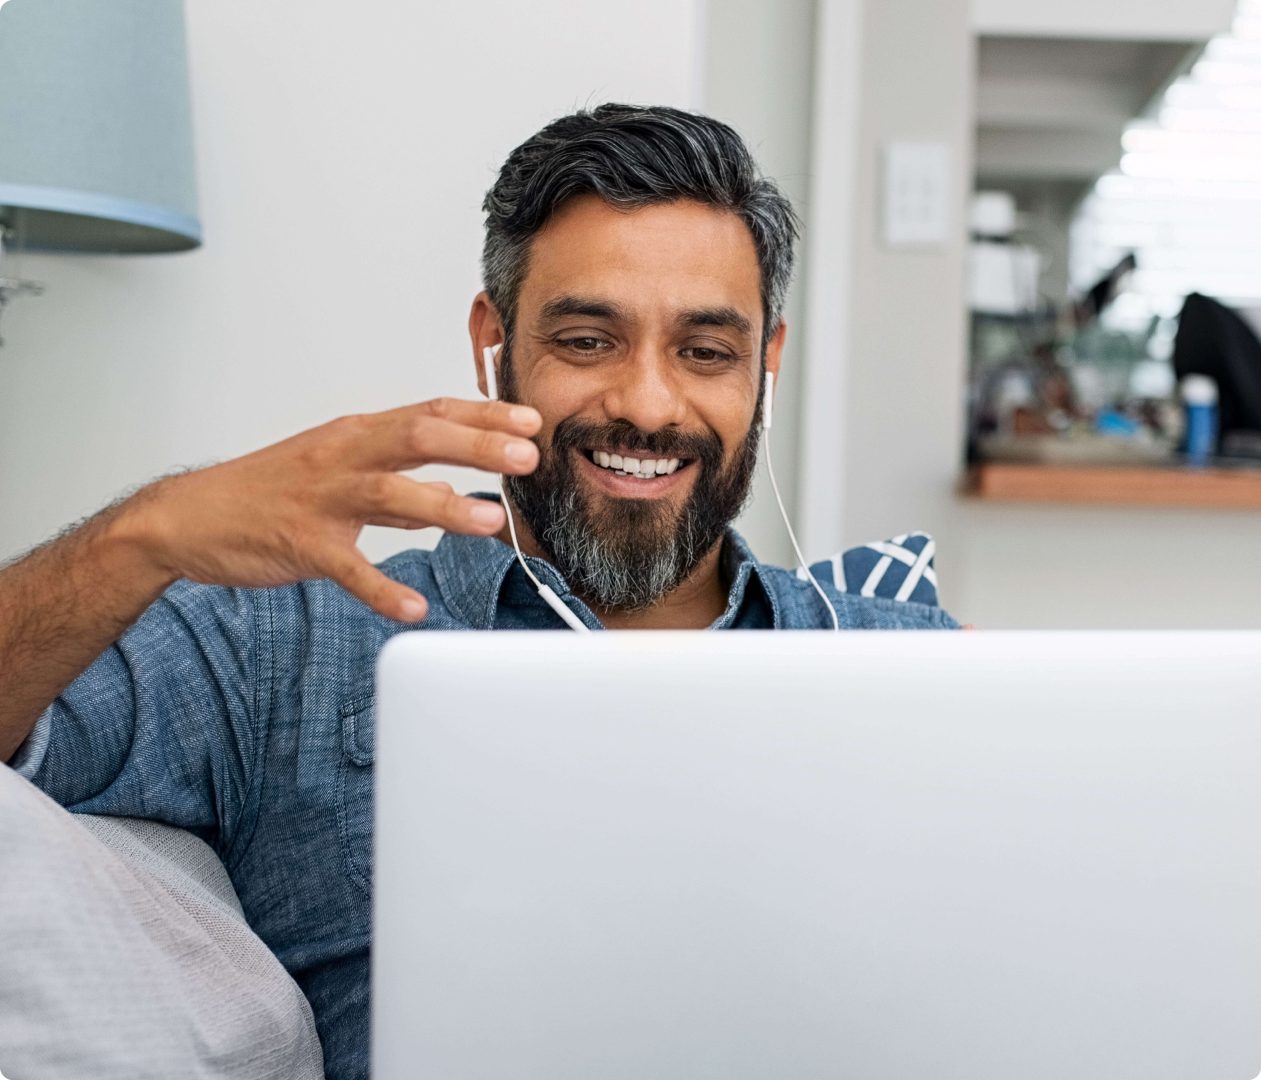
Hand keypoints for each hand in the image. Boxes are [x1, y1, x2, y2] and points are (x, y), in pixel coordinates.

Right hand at [132, 398, 540, 621]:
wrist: (189, 516)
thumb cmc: (269, 491)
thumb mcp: (338, 472)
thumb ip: (399, 485)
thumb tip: (452, 496)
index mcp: (357, 434)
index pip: (431, 412)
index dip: (484, 415)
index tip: (531, 420)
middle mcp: (343, 456)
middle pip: (418, 437)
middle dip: (478, 445)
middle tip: (528, 457)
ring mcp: (321, 498)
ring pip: (388, 493)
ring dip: (443, 508)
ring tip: (490, 522)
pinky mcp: (301, 543)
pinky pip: (347, 567)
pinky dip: (382, 588)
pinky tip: (413, 607)